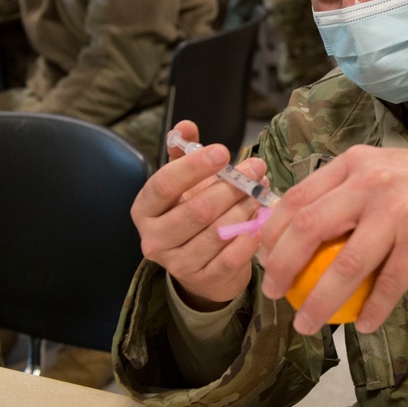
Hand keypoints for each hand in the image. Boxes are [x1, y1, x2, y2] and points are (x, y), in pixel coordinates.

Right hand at [130, 121, 268, 309]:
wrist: (202, 267)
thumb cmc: (192, 214)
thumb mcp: (184, 184)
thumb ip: (183, 154)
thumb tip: (186, 126)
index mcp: (145, 209)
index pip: (163, 185)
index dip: (193, 167)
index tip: (223, 151)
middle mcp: (154, 239)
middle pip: (196, 210)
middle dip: (232, 186)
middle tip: (257, 168)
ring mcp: (178, 264)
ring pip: (217, 232)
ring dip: (245, 208)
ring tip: (262, 192)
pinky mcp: (204, 280)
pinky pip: (232, 257)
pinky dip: (250, 237)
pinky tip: (262, 221)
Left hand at [256, 145, 407, 334]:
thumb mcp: (378, 171)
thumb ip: (341, 192)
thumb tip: (294, 231)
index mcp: (353, 164)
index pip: (297, 198)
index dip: (271, 234)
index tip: (262, 260)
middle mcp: (371, 183)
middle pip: (310, 229)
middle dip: (282, 268)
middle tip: (274, 294)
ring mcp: (397, 212)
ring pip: (346, 265)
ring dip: (320, 301)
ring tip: (307, 324)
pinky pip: (387, 284)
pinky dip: (373, 309)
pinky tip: (362, 325)